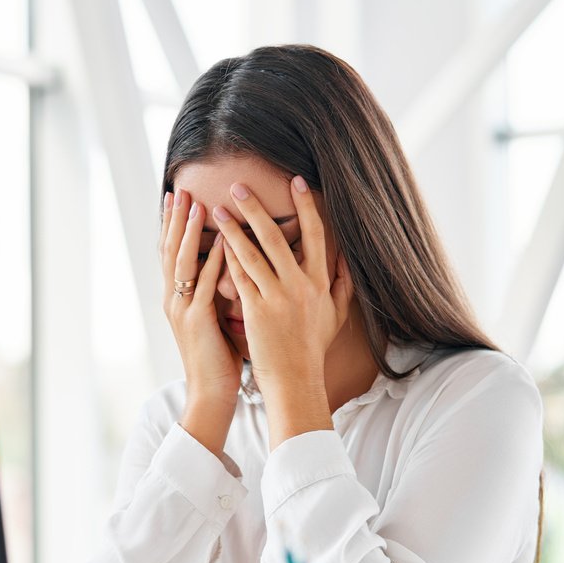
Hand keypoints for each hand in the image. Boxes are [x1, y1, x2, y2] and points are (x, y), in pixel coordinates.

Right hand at [161, 188, 240, 454]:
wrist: (211, 394)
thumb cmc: (219, 358)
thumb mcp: (215, 317)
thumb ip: (218, 291)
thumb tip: (230, 266)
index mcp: (178, 298)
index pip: (173, 253)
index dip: (173, 225)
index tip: (177, 197)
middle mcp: (174, 300)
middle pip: (171, 251)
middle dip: (175, 219)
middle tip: (178, 189)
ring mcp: (182, 310)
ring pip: (182, 263)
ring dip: (189, 233)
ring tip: (195, 205)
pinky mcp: (197, 322)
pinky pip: (204, 287)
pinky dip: (211, 263)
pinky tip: (220, 244)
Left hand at [211, 176, 353, 444]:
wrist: (296, 381)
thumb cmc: (312, 350)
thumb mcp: (336, 316)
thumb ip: (343, 285)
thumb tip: (349, 260)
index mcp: (320, 283)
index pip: (315, 235)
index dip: (306, 206)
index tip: (297, 181)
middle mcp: (300, 286)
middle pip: (276, 237)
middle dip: (256, 208)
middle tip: (238, 185)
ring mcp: (277, 298)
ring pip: (252, 253)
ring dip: (233, 228)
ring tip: (217, 208)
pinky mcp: (256, 311)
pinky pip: (239, 278)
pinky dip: (227, 258)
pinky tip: (215, 242)